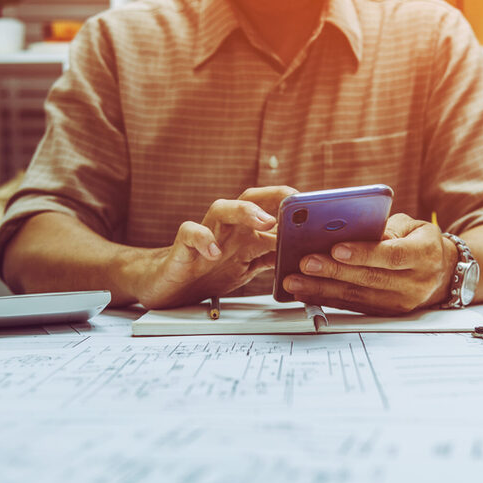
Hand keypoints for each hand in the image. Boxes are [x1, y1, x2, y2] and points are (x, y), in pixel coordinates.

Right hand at [136, 186, 296, 307]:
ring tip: (264, 221)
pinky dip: (203, 238)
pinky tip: (214, 252)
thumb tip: (303, 254)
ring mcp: (205, 234)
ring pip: (221, 208)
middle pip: (249, 199)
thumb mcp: (247, 268)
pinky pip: (191, 232)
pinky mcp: (183, 245)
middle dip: (273, 196)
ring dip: (245, 211)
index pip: (270, 209)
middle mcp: (226, 228)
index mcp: (244, 233)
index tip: (314, 209)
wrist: (168, 286)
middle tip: (294, 202)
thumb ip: (271, 258)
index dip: (291, 206)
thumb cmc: (207, 273)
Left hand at [282, 213, 454, 314]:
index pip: (393, 255)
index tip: (336, 248)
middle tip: (305, 264)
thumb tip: (352, 230)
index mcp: (424, 254)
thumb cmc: (421, 242)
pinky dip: (328, 299)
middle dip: (334, 272)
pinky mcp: (388, 313)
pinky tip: (306, 292)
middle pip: (370, 279)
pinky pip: (354, 307)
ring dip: (323, 290)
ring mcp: (402, 302)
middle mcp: (415, 283)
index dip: (364, 253)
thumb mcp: (412, 226)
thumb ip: (386, 228)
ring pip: (358, 297)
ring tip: (295, 281)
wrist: (442, 273)